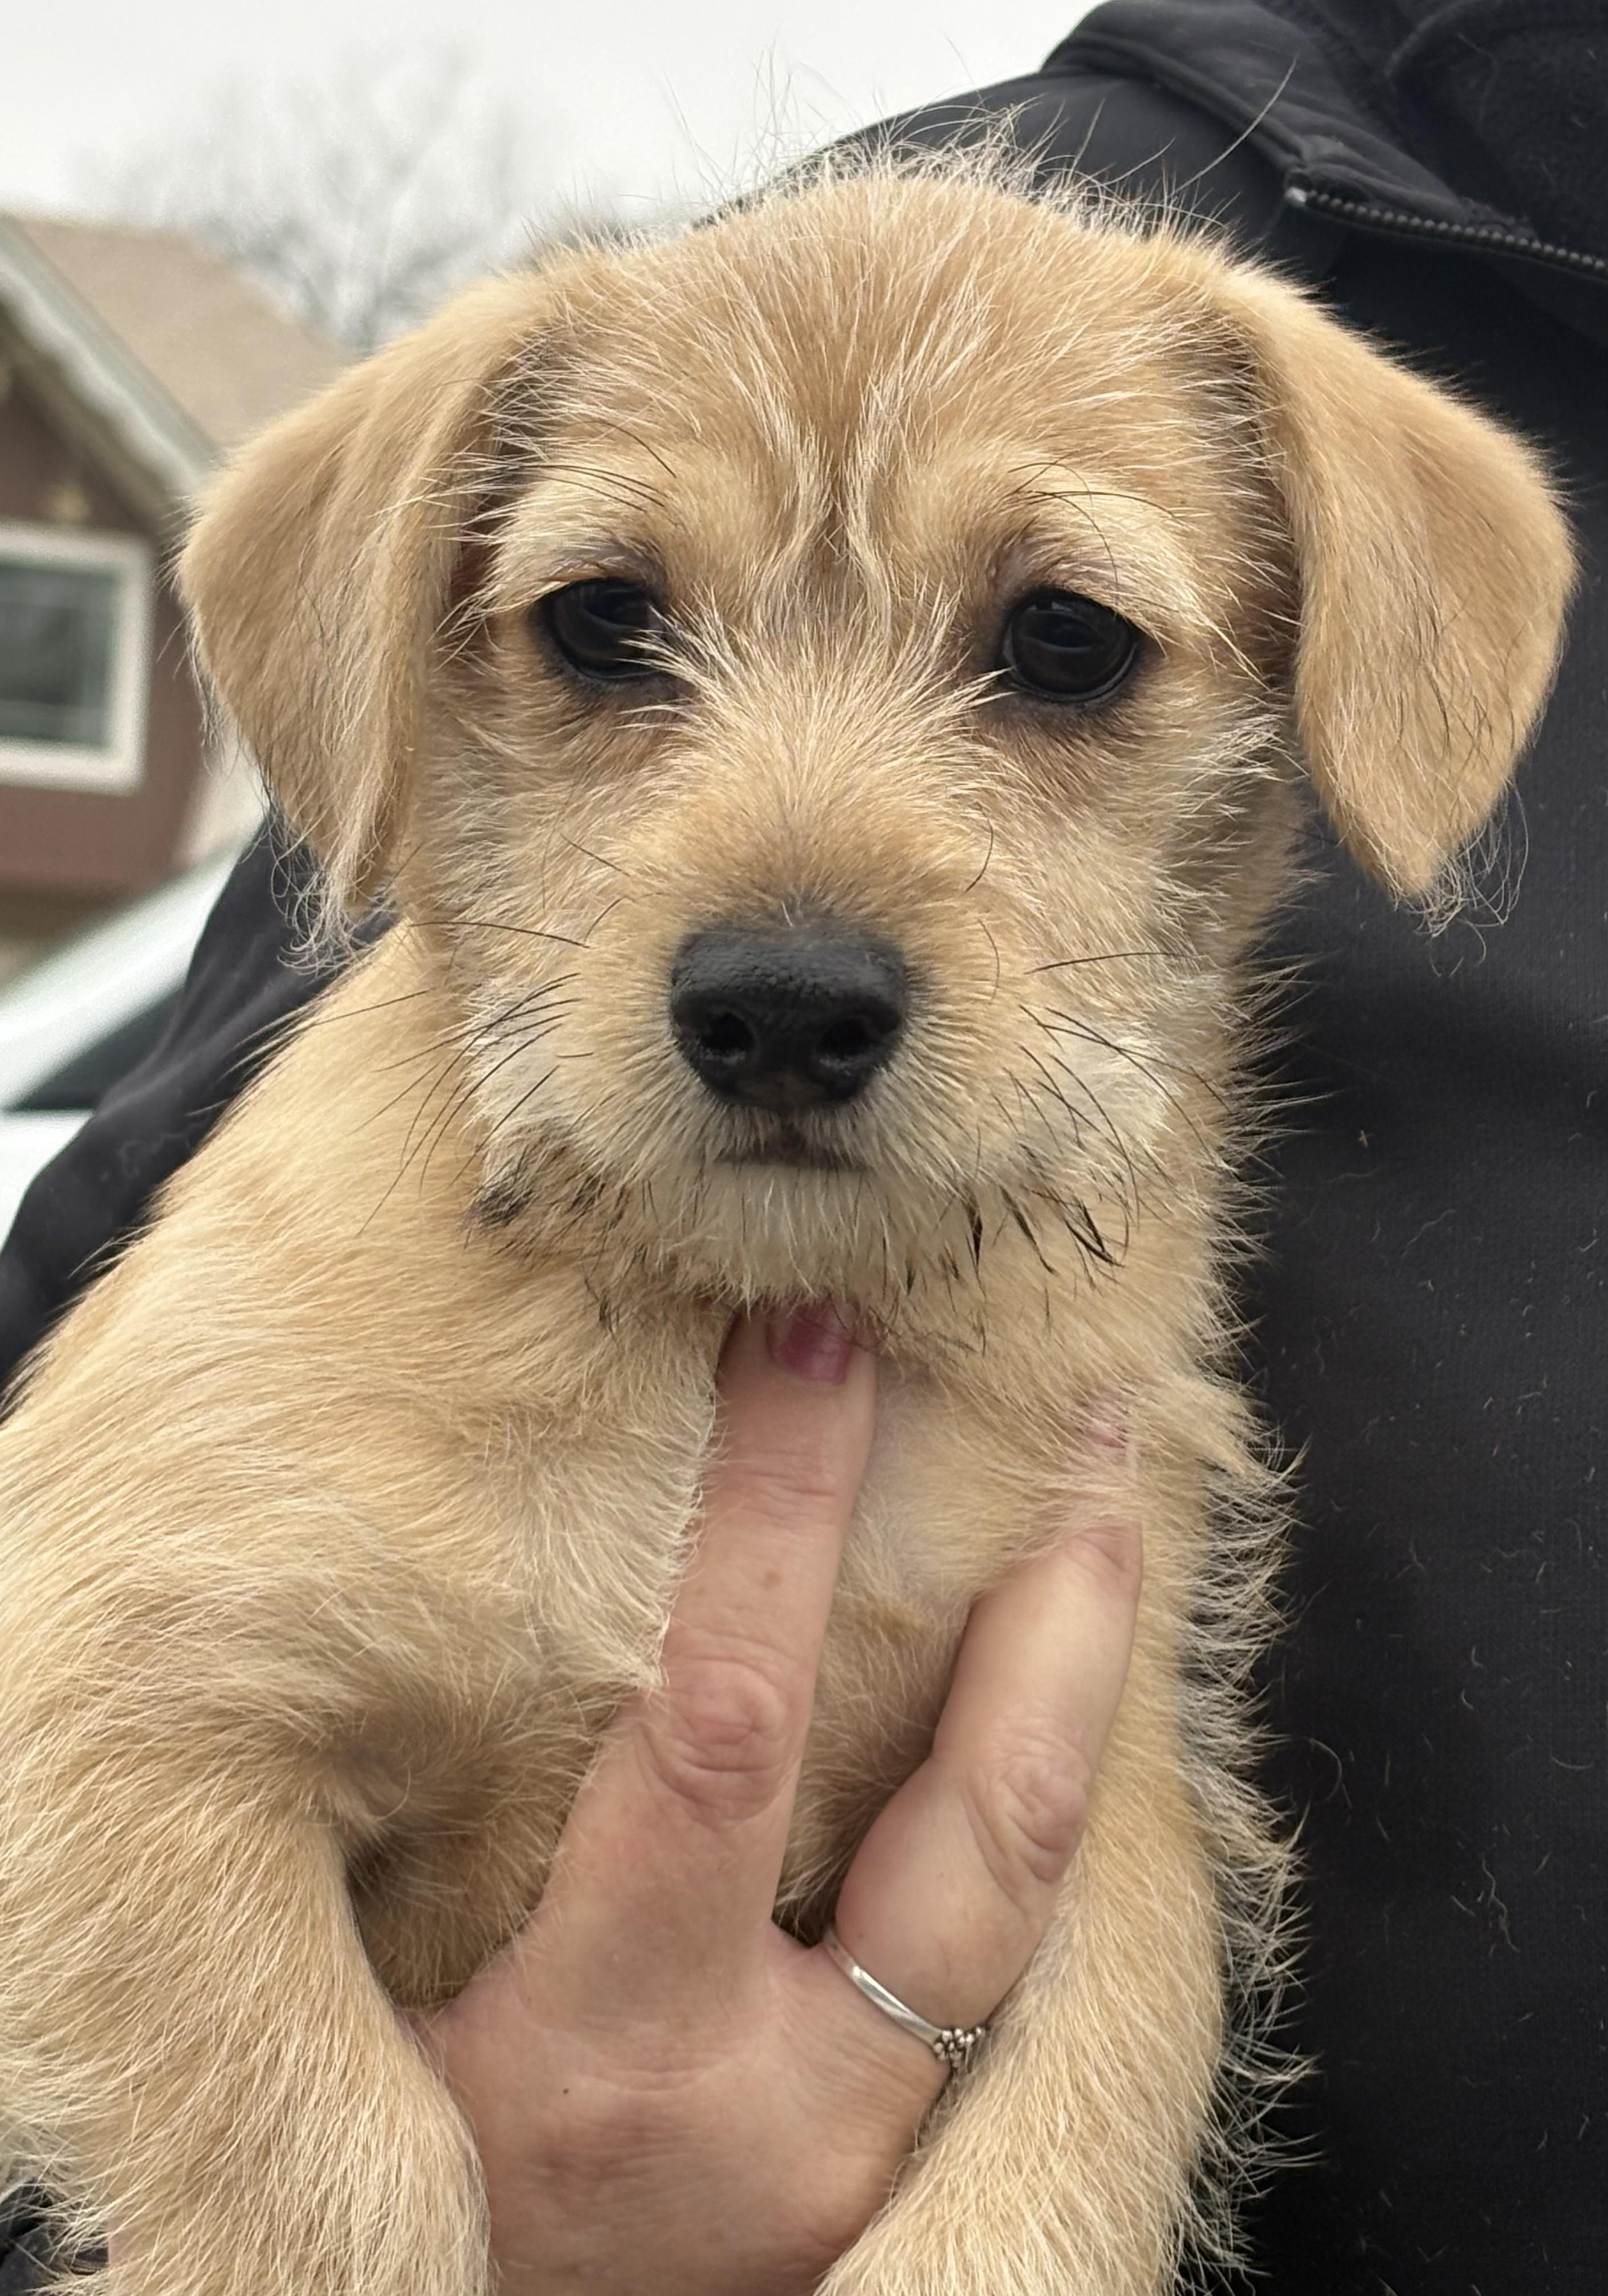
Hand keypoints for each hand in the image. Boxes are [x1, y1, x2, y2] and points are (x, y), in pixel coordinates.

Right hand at [422, 1308, 1141, 2295]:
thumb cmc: (396, 2158)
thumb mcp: (385, 2002)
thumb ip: (465, 1818)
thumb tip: (530, 1561)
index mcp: (608, 2043)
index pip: (724, 1719)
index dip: (782, 1512)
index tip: (813, 1345)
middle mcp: (778, 2101)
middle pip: (977, 1811)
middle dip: (1045, 1595)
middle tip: (1089, 1418)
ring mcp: (875, 2145)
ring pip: (1040, 1883)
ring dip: (1088, 1678)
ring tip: (1113, 1513)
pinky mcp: (915, 2167)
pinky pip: (1020, 1948)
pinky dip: (1046, 1784)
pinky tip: (1056, 1670)